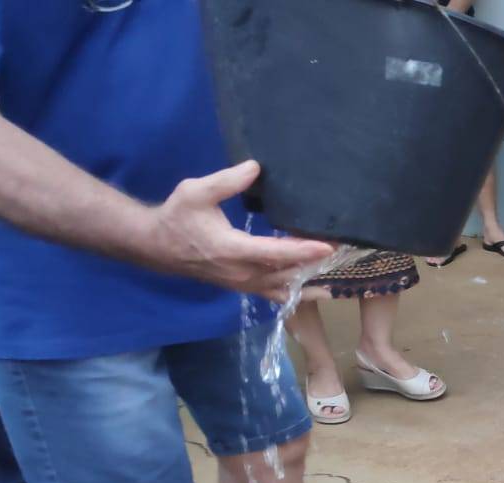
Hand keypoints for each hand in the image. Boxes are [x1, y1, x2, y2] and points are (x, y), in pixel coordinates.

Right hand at [146, 160, 333, 301]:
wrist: (158, 246)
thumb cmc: (178, 217)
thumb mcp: (196, 192)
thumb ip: (227, 181)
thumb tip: (255, 167)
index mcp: (233, 250)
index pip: (276, 254)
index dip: (303, 251)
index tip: (328, 246)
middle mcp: (242, 273)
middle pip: (288, 272)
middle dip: (316, 262)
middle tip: (345, 248)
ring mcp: (245, 284)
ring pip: (286, 287)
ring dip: (312, 279)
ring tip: (339, 268)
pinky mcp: (245, 287)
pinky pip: (277, 294)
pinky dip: (299, 293)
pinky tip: (320, 288)